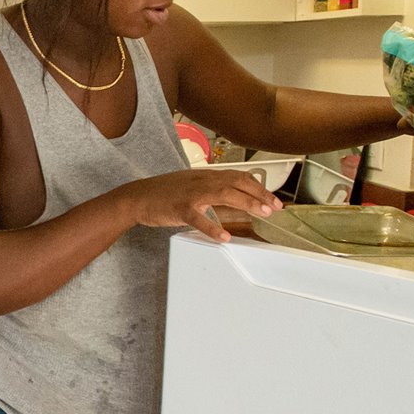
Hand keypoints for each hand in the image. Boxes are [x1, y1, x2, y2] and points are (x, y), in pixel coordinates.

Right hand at [128, 168, 282, 241]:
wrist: (137, 196)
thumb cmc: (164, 192)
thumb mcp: (191, 184)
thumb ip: (212, 188)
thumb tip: (232, 194)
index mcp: (206, 175)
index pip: (239, 176)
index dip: (259, 187)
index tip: (273, 199)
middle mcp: (202, 181)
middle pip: (237, 182)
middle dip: (259, 194)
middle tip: (275, 207)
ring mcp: (191, 194)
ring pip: (224, 194)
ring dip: (246, 203)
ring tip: (262, 213)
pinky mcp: (179, 209)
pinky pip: (198, 218)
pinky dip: (213, 228)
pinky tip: (224, 237)